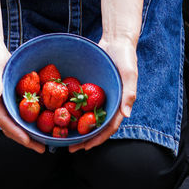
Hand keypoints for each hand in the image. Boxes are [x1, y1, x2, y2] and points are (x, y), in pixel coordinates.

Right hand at [0, 41, 46, 153]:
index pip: (4, 121)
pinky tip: (45, 124)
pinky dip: (32, 121)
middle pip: (12, 127)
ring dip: (30, 133)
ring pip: (18, 123)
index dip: (16, 132)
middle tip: (42, 148)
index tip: (28, 141)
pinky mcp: (14, 99)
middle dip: (26, 139)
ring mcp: (7, 104)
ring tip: (45, 143)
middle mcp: (0, 105)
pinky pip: (23, 114)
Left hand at [68, 35, 137, 152]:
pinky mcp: (89, 88)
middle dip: (83, 139)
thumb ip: (129, 93)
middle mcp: (107, 103)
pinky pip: (79, 101)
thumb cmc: (126, 57)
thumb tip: (125, 115)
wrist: (117, 40)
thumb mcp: (130, 74)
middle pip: (95, 126)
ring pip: (85, 116)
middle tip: (69, 148)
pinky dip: (71, 109)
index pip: (108, 128)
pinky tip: (58, 113)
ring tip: (62, 136)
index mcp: (119, 105)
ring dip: (75, 127)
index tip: (85, 148)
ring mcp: (97, 97)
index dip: (97, 139)